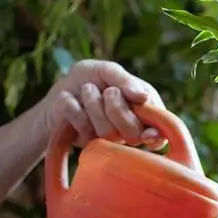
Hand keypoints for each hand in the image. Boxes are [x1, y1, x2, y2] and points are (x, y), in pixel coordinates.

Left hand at [42, 59, 166, 149]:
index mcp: (144, 110)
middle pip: (134, 133)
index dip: (157, 135)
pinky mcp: (88, 146)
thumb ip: (125, 80)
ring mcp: (110, 141)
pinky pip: (84, 131)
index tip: (147, 134)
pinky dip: (74, 108)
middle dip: (116, 106)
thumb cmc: (87, 78)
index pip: (161, 131)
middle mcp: (131, 130)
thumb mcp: (106, 70)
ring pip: (108, 133)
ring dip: (93, 103)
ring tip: (86, 90)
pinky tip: (71, 102)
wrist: (56, 93)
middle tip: (107, 90)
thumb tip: (144, 97)